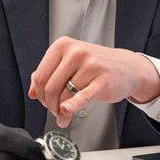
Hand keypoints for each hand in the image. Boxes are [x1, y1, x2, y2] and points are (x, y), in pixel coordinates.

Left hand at [28, 36, 159, 127]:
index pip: (40, 75)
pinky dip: (72, 106)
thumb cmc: (97, 65)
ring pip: (64, 95)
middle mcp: (76, 52)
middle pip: (49, 87)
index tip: (45, 101)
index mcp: (63, 45)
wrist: (127, 67)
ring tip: (65, 114)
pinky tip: (66, 112)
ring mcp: (90, 65)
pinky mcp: (102, 80)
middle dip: (49, 105)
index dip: (40, 94)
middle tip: (55, 111)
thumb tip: (32, 92)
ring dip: (61, 111)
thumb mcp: (70, 62)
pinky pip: (82, 97)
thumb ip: (49, 73)